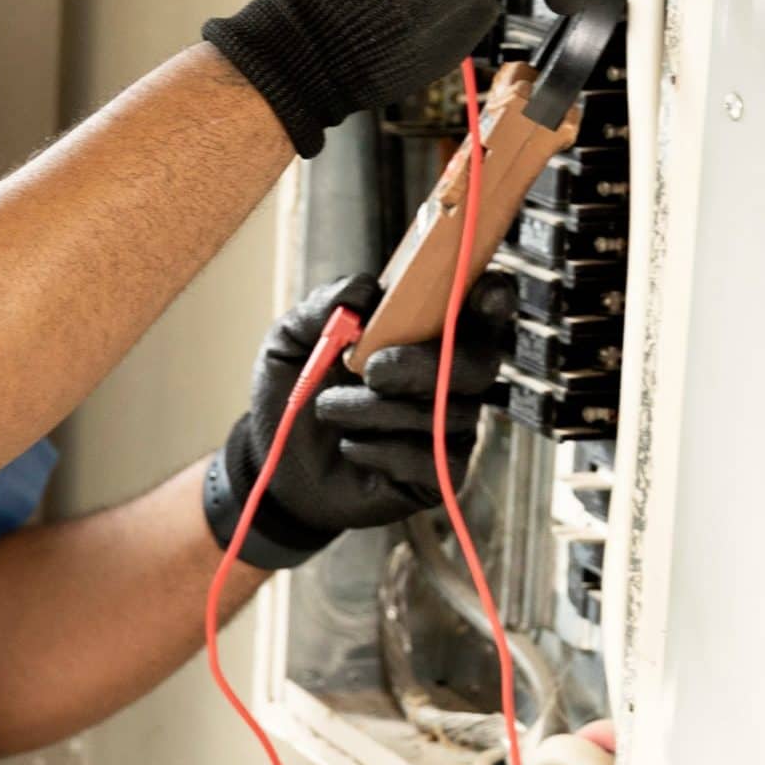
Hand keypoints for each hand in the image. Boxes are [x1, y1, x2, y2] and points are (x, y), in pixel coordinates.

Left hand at [201, 271, 513, 569]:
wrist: (272, 459)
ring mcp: (447, 429)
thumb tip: (364, 289)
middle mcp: (446, 380)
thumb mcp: (290, 340)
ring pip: (446, 413)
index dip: (492, 298)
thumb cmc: (294, 393)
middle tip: (372, 371)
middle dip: (424, 364)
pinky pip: (433, 460)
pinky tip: (351, 445)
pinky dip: (382, 450)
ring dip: (376, 409)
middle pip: (478, 363)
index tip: (480, 293)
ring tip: (330, 409)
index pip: (478, 310)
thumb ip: (323, 306)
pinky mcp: (436, 475)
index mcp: (421, 335)